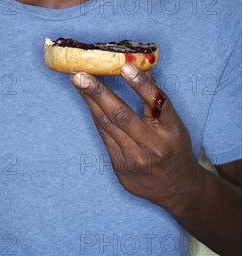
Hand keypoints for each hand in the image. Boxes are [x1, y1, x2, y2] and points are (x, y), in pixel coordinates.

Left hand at [71, 64, 201, 213]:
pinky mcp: (121, 168)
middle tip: (80, 75)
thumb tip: (140, 66)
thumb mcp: (174, 123)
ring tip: (78, 82)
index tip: (124, 67)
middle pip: (122, 115)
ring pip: (108, 125)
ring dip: (90, 101)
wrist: (177, 189)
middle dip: (98, 93)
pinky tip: (87, 101)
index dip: (140, 84)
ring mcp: (136, 160)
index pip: (156, 103)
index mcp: (172, 130)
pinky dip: (96, 116)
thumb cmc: (174, 147)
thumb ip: (156, 98)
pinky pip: (104, 137)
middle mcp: (154, 146)